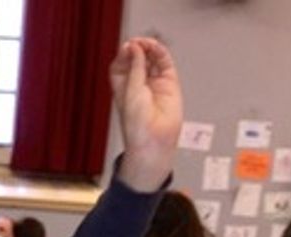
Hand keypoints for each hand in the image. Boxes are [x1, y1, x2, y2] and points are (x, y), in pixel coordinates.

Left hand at [111, 37, 182, 192]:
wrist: (154, 139)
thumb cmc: (137, 124)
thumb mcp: (131, 90)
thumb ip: (136, 67)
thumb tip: (135, 47)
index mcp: (123, 88)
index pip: (121, 65)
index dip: (123, 55)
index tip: (126, 47)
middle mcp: (139, 85)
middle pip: (137, 59)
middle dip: (136, 49)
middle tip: (136, 43)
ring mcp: (154, 83)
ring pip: (151, 59)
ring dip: (148, 48)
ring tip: (146, 43)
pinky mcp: (169, 84)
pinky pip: (165, 64)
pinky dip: (161, 53)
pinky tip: (155, 47)